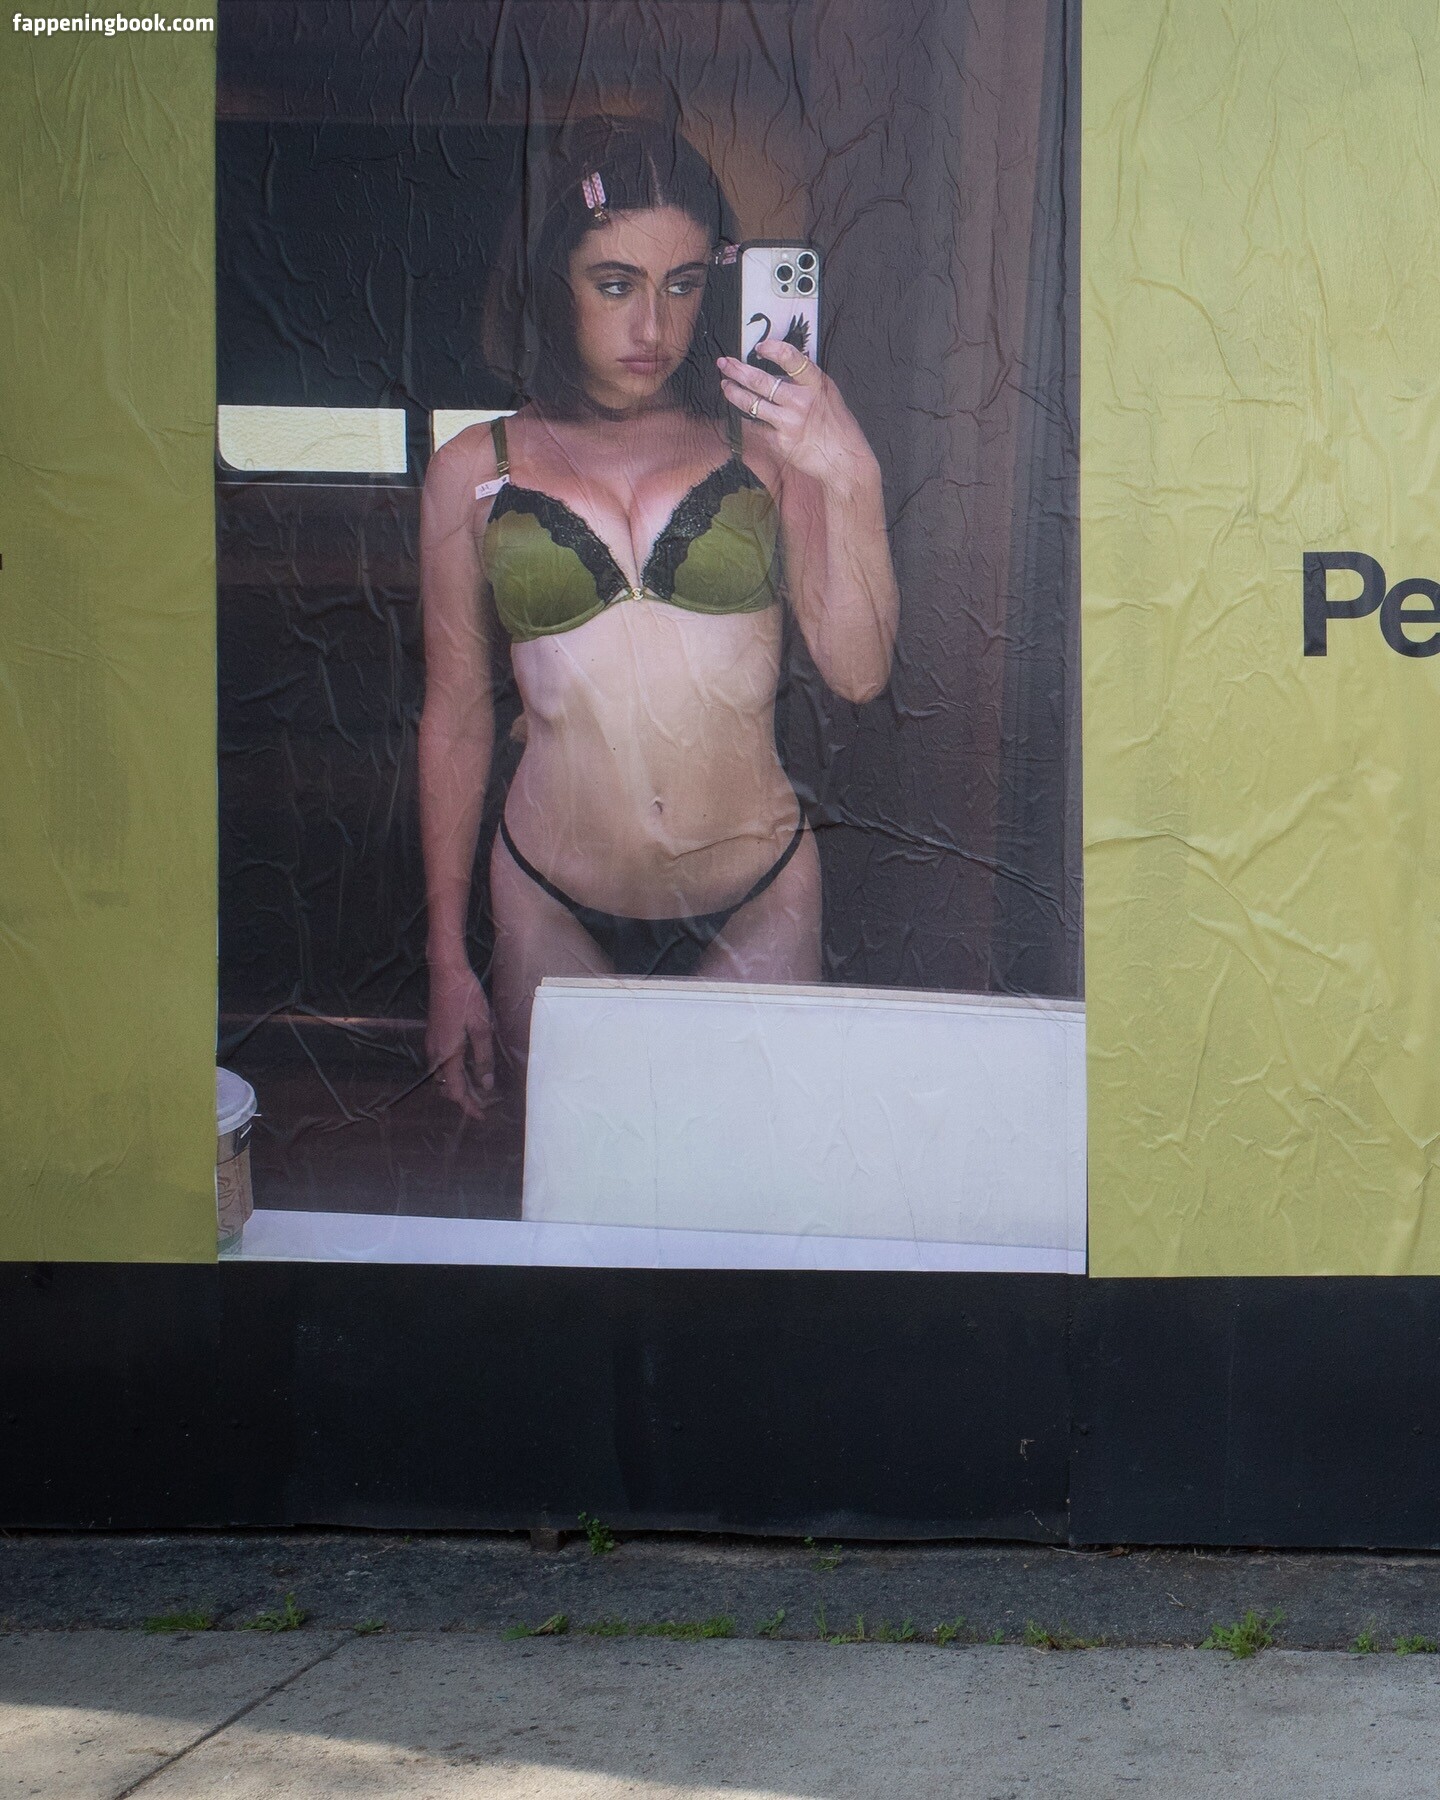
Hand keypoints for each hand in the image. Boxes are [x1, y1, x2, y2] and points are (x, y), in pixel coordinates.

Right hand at [426, 963, 495, 1117]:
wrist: (446, 973)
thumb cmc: (465, 997)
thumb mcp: (482, 1028)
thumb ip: (483, 1058)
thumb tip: (486, 1084)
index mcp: (446, 1054)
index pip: (456, 1091)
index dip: (469, 1106)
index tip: (482, 1116)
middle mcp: (435, 1052)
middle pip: (447, 1087)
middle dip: (464, 1098)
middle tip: (484, 1104)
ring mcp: (432, 1043)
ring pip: (443, 1076)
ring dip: (459, 1085)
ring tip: (478, 1088)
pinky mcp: (434, 1035)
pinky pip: (442, 1063)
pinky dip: (455, 1072)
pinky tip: (469, 1067)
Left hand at [717, 343, 876, 487]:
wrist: (844, 459)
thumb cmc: (836, 425)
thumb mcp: (828, 394)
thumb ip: (806, 380)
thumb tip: (779, 368)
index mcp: (815, 384)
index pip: (791, 358)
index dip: (773, 349)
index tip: (759, 347)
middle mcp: (800, 401)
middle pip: (760, 381)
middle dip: (737, 370)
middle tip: (724, 363)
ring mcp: (789, 423)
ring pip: (751, 403)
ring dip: (733, 392)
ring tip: (725, 385)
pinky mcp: (780, 442)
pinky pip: (757, 427)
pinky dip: (749, 420)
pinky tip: (743, 414)